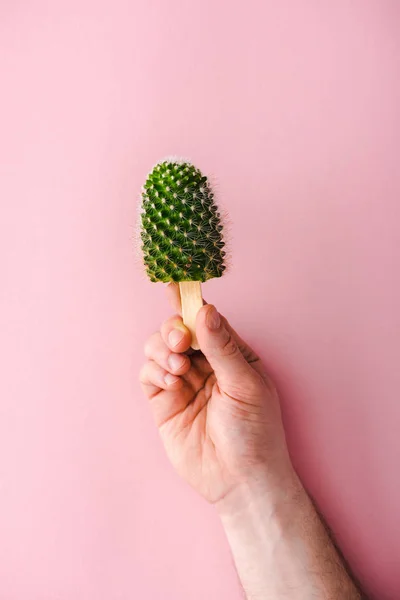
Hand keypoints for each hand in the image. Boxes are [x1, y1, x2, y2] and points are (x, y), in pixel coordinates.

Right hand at [140, 284, 293, 505]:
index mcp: (232, 355)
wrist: (240, 481)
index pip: (208, 321)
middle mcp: (205, 365)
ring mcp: (183, 383)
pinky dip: (154, 369)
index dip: (192, 304)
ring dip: (162, 348)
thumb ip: (223, 347)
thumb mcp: (245, 384)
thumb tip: (206, 310)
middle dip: (174, 329)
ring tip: (177, 365)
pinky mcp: (164, 402)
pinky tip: (170, 380)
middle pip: (179, 330)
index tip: (176, 287)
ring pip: (159, 347)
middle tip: (181, 340)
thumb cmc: (255, 432)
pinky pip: (149, 373)